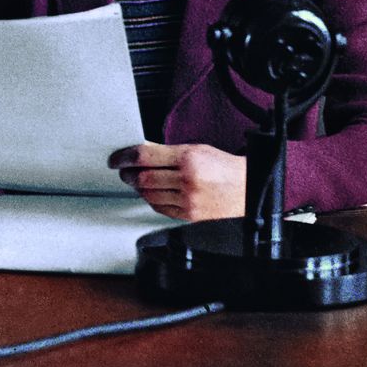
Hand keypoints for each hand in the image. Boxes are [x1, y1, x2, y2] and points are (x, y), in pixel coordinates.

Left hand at [108, 143, 245, 220]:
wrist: (249, 190)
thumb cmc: (226, 169)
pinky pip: (160, 209)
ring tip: (138, 181)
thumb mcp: (198, 150)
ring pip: (149, 195)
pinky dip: (152, 200)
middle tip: (124, 171)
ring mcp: (188, 200)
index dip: (124, 157)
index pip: (144, 156)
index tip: (116, 159)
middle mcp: (187, 180)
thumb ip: (168, 151)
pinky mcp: (189, 216)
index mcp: (188, 158)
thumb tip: (142, 151)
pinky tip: (152, 194)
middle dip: (128, 174)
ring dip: (139, 188)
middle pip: (143, 177)